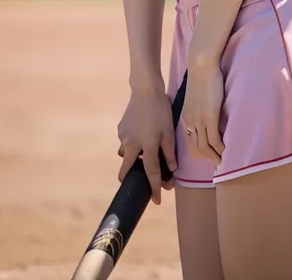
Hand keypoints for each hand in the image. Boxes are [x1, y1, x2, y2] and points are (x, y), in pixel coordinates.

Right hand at [117, 88, 176, 204]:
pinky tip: (140, 135)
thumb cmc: (161, 111)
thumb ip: (169, 152)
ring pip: (125, 155)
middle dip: (130, 178)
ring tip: (144, 152)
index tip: (157, 201)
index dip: (154, 188)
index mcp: (147, 146)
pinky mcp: (120, 129)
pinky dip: (132, 144)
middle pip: (126, 169)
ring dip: (132, 158)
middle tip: (138, 182)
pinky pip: (125, 142)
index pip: (150, 173)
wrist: (146, 90)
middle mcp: (132, 145)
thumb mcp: (170, 131)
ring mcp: (123, 137)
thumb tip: (171, 170)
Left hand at [181, 63, 224, 163]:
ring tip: (223, 161)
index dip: (198, 151)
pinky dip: (220, 148)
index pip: (189, 141)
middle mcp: (190, 121)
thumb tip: (206, 114)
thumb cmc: (200, 77)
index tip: (208, 155)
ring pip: (204, 147)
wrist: (201, 65)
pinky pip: (214, 139)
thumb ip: (198, 108)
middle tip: (217, 162)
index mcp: (186, 116)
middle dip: (206, 157)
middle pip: (195, 147)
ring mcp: (199, 120)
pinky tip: (226, 150)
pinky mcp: (210, 117)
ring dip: (214, 156)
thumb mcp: (195, 97)